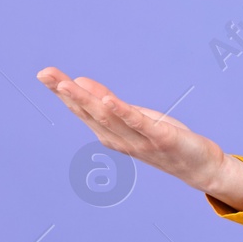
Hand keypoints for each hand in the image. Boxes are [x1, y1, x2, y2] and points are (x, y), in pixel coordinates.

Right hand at [36, 66, 239, 197]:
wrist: (198, 167)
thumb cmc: (163, 140)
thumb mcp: (134, 117)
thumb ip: (108, 102)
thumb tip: (81, 82)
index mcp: (110, 133)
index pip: (82, 109)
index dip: (63, 92)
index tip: (44, 74)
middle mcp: (118, 138)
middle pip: (88, 112)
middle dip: (66, 93)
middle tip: (44, 74)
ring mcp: (138, 140)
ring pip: (107, 117)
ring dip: (87, 100)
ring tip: (67, 83)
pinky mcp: (160, 138)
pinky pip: (138, 124)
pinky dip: (123, 112)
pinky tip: (109, 100)